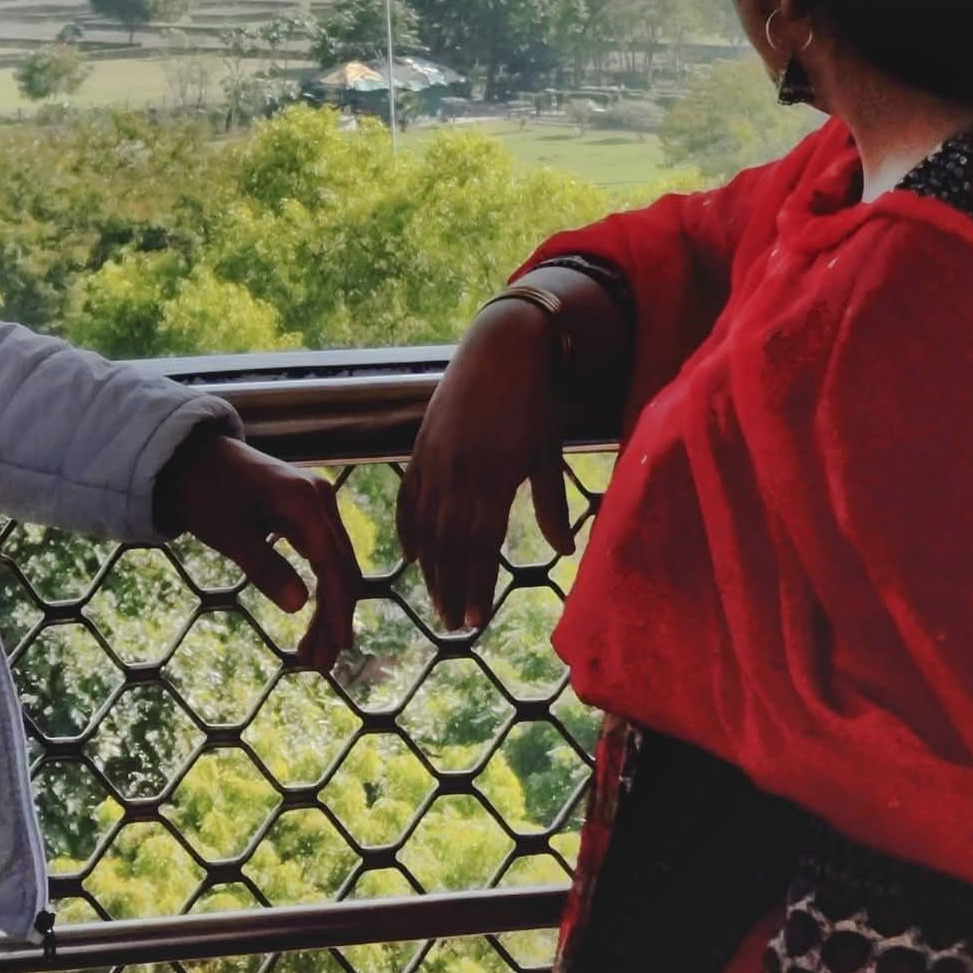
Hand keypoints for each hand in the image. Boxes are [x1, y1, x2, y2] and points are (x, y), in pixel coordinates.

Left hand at [154, 429, 361, 671]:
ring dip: (328, 608)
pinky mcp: (308, 512)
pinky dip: (319, 588)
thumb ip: (265, 567)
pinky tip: (312, 617)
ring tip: (312, 654)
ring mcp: (318, 504)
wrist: (193, 456)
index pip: (332, 564)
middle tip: (318, 665)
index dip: (337, 608)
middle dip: (333, 617)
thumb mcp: (229, 534)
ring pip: (335, 565)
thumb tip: (301, 605)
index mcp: (305, 501)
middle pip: (341, 567)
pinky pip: (323, 555)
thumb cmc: (206, 492)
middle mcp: (321, 499)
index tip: (335, 647)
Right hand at [397, 300, 571, 632]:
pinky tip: (411, 555)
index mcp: (492, 479)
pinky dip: (408, 529)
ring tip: (435, 600)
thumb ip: (551, 503)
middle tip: (454, 624)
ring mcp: (434, 461)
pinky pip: (409, 497)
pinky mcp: (421, 446)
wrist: (498, 349)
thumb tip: (565, 550)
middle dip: (451, 587)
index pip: (480, 546)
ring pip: (426, 526)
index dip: (476, 585)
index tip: (475, 620)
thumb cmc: (532, 401)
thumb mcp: (548, 452)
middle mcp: (458, 475)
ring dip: (430, 567)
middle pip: (449, 544)